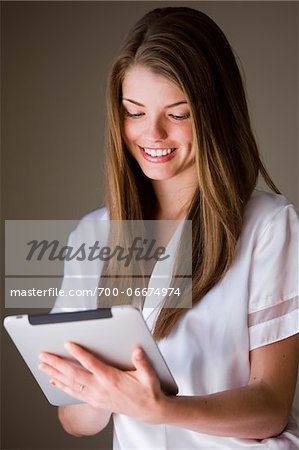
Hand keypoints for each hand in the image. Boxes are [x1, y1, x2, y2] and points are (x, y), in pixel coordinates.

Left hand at [38, 344, 165, 423]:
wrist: (149, 411)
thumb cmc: (147, 391)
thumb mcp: (149, 375)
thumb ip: (142, 362)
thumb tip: (136, 350)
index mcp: (111, 379)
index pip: (91, 364)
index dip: (78, 353)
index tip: (68, 344)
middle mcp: (100, 388)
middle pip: (74, 374)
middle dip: (57, 364)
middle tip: (44, 355)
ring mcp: (95, 396)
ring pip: (70, 384)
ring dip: (55, 374)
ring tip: (43, 365)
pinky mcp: (94, 401)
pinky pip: (74, 393)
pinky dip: (62, 387)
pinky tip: (53, 381)